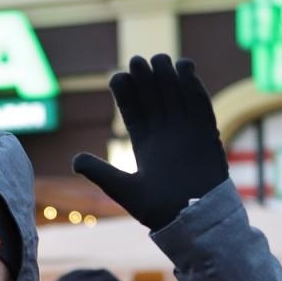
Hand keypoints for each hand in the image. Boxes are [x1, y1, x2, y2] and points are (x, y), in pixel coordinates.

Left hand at [72, 54, 229, 230]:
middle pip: (154, 96)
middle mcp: (164, 133)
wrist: (194, 220)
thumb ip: (101, 173)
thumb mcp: (124, 191)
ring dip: (169, 76)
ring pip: (176, 95)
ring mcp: (186, 131)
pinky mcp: (207, 132)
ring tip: (161, 60)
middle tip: (138, 61)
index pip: (133, 109)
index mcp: (144, 143)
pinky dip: (194, 86)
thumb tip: (74, 160)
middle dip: (146, 78)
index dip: (126, 92)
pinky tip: (186, 68)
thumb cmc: (159, 211)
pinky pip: (200, 104)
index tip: (117, 76)